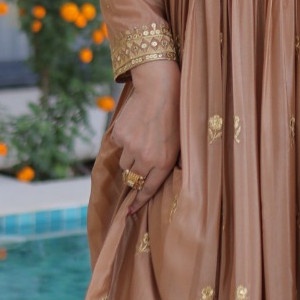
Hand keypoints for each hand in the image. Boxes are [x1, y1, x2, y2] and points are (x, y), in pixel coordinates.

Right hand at [109, 59, 180, 196]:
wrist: (159, 88)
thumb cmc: (175, 114)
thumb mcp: (181, 141)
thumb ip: (171, 162)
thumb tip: (164, 178)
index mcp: (163, 162)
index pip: (148, 190)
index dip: (138, 202)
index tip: (130, 212)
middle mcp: (145, 158)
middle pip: (133, 178)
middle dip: (136, 175)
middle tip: (141, 164)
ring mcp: (130, 146)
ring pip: (124, 163)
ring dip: (130, 157)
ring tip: (142, 139)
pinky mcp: (119, 135)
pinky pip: (118, 145)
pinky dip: (124, 140)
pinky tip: (136, 126)